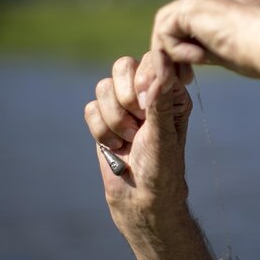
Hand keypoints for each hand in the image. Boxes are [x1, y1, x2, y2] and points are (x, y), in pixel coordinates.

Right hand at [84, 53, 192, 234]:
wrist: (140, 200)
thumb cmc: (161, 169)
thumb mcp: (164, 133)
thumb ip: (160, 98)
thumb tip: (162, 62)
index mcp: (170, 92)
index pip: (151, 59)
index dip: (143, 80)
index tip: (147, 109)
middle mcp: (147, 94)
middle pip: (123, 66)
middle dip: (125, 98)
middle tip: (137, 123)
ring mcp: (124, 107)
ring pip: (103, 87)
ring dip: (113, 118)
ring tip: (128, 140)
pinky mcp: (104, 121)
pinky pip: (90, 108)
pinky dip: (100, 130)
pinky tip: (115, 147)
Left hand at [145, 0, 259, 104]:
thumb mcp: (232, 48)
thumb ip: (210, 46)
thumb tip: (195, 55)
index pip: (187, 22)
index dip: (183, 50)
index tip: (190, 76)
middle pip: (170, 21)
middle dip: (169, 53)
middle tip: (180, 80)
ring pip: (164, 27)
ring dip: (170, 56)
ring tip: (187, 77)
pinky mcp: (191, 6)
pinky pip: (166, 33)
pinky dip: (177, 52)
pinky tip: (200, 61)